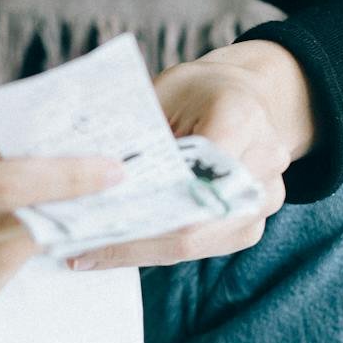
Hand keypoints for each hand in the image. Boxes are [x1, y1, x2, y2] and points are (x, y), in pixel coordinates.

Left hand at [67, 42, 307, 272]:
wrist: (245, 96)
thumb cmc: (197, 90)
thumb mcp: (163, 91)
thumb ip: (139, 131)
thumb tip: (89, 175)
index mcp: (241, 119)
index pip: (193, 177)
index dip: (144, 205)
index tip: (94, 216)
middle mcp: (263, 163)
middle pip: (194, 222)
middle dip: (132, 239)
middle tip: (78, 248)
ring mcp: (264, 199)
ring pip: (195, 243)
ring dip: (139, 250)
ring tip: (88, 252)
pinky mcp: (250, 223)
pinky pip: (200, 247)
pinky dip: (156, 249)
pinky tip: (116, 248)